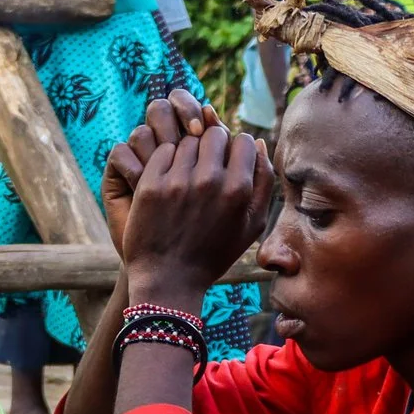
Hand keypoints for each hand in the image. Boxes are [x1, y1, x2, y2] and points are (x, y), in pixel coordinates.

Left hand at [106, 90, 273, 299]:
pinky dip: (166, 160)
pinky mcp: (150, 184)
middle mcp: (209, 181)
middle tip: (205, 164)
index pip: (242, 140)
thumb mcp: (251, 225)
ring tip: (186, 174)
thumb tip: (256, 142)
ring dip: (188, 152)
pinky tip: (168, 179)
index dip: (235, 149)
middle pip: (214, 134)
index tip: (227, 163)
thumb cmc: (214, 253)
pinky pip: (163, 151)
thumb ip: (263, 182)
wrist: (169, 279)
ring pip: (187, 140)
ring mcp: (177, 181)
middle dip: (212, 145)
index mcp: (238, 190)